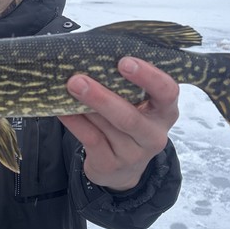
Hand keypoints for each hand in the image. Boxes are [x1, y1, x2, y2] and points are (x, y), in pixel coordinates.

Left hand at [57, 57, 178, 191]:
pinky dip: (75, 122)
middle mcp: (154, 135)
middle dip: (102, 97)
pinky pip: (90, 139)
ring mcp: (133, 154)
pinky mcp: (110, 165)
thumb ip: (125, 85)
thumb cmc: (128, 121)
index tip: (124, 62)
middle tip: (78, 79)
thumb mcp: (137, 105)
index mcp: (165, 112)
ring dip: (85, 106)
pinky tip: (62, 110)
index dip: (148, 76)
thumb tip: (92, 59)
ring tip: (68, 88)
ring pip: (107, 127)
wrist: (122, 169)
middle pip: (130, 117)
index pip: (167, 92)